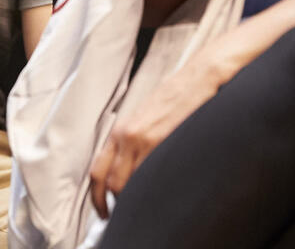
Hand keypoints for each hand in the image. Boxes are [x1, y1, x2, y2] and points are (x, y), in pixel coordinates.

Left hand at [88, 45, 233, 217]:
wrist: (199, 78)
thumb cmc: (175, 95)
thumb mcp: (145, 117)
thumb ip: (133, 140)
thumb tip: (128, 166)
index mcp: (121, 130)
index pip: (97, 170)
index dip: (96, 196)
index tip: (101, 210)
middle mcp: (128, 135)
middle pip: (110, 183)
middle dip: (111, 205)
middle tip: (117, 217)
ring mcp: (146, 140)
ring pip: (127, 184)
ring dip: (130, 200)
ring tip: (138, 209)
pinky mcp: (164, 141)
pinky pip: (150, 175)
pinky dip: (150, 190)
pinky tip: (158, 194)